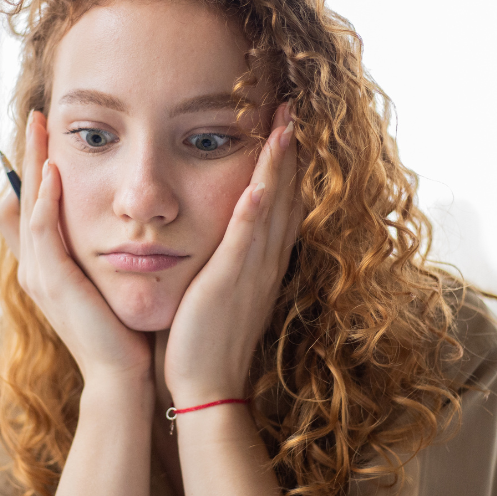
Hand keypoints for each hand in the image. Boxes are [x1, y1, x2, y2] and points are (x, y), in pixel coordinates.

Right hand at [0, 111, 153, 391]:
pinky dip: (46, 198)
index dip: (37, 168)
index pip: (35, 205)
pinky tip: (54, 171)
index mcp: (48, 266)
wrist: (123, 377)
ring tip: (39, 127)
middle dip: (29, 154)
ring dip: (33, 164)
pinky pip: (43, 230)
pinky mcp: (52, 282)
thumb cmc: (124, 334)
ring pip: (28, 205)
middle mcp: (35, 266)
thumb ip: (108, 256)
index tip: (49, 131)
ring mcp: (39, 275)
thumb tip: (126, 228)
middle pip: (24, 197)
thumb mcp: (111, 284)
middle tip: (36, 114)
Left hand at [163, 103, 302, 405]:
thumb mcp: (216, 293)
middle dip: (289, 151)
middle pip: (285, 196)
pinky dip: (256, 209)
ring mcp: (251, 271)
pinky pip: (247, 240)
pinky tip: (261, 181)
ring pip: (272, 207)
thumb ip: (219, 262)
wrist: (206, 388)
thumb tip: (208, 237)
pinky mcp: (230, 283)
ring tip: (285, 122)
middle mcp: (264, 262)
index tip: (284, 128)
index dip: (284, 165)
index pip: (278, 205)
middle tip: (293, 107)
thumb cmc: (204, 343)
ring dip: (280, 165)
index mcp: (259, 264)